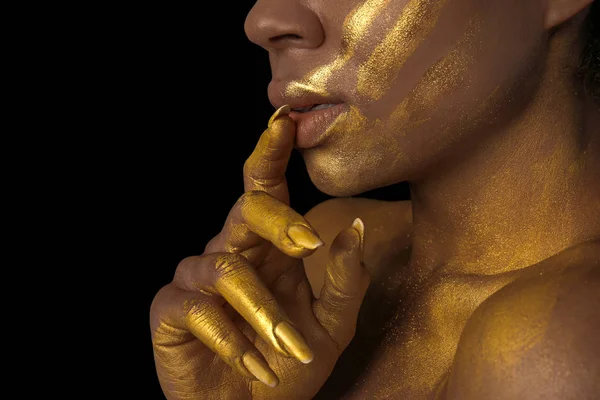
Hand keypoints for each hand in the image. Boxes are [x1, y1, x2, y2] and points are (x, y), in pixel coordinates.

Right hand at [150, 106, 369, 399]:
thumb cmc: (291, 366)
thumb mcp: (332, 326)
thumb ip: (346, 278)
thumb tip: (353, 225)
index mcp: (267, 249)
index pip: (265, 191)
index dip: (271, 154)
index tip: (285, 120)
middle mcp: (229, 253)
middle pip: (244, 211)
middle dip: (277, 221)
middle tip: (307, 244)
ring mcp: (196, 280)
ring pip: (227, 271)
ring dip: (264, 313)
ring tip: (289, 351)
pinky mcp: (171, 311)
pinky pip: (197, 310)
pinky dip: (233, 340)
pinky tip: (256, 366)